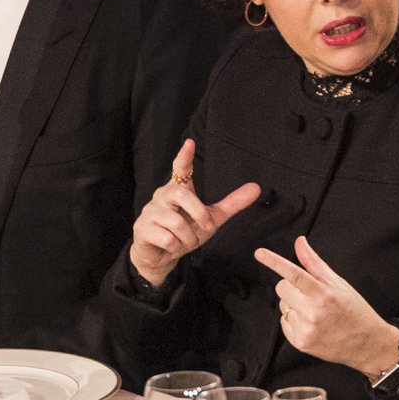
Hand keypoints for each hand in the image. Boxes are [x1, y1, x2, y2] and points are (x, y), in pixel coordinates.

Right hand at [128, 139, 261, 287]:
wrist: (160, 256)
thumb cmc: (184, 232)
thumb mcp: (211, 219)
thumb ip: (231, 204)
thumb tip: (256, 188)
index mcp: (179, 189)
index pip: (180, 169)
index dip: (184, 156)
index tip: (190, 142)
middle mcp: (162, 195)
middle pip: (182, 194)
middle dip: (199, 213)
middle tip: (205, 227)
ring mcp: (150, 211)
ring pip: (176, 223)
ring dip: (187, 238)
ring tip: (184, 241)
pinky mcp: (142, 228)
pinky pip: (167, 238)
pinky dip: (176, 247)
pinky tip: (171, 247)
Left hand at [252, 235, 398, 378]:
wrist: (367, 344)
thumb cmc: (355, 310)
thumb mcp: (339, 284)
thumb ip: (315, 264)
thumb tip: (299, 242)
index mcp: (324, 295)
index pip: (294, 274)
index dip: (275, 262)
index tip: (259, 253)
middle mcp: (313, 313)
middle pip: (282, 288)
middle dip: (291, 287)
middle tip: (310, 293)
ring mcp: (305, 330)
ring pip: (282, 306)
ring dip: (293, 305)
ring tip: (315, 312)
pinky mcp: (300, 343)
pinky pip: (284, 322)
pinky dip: (293, 320)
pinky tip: (312, 324)